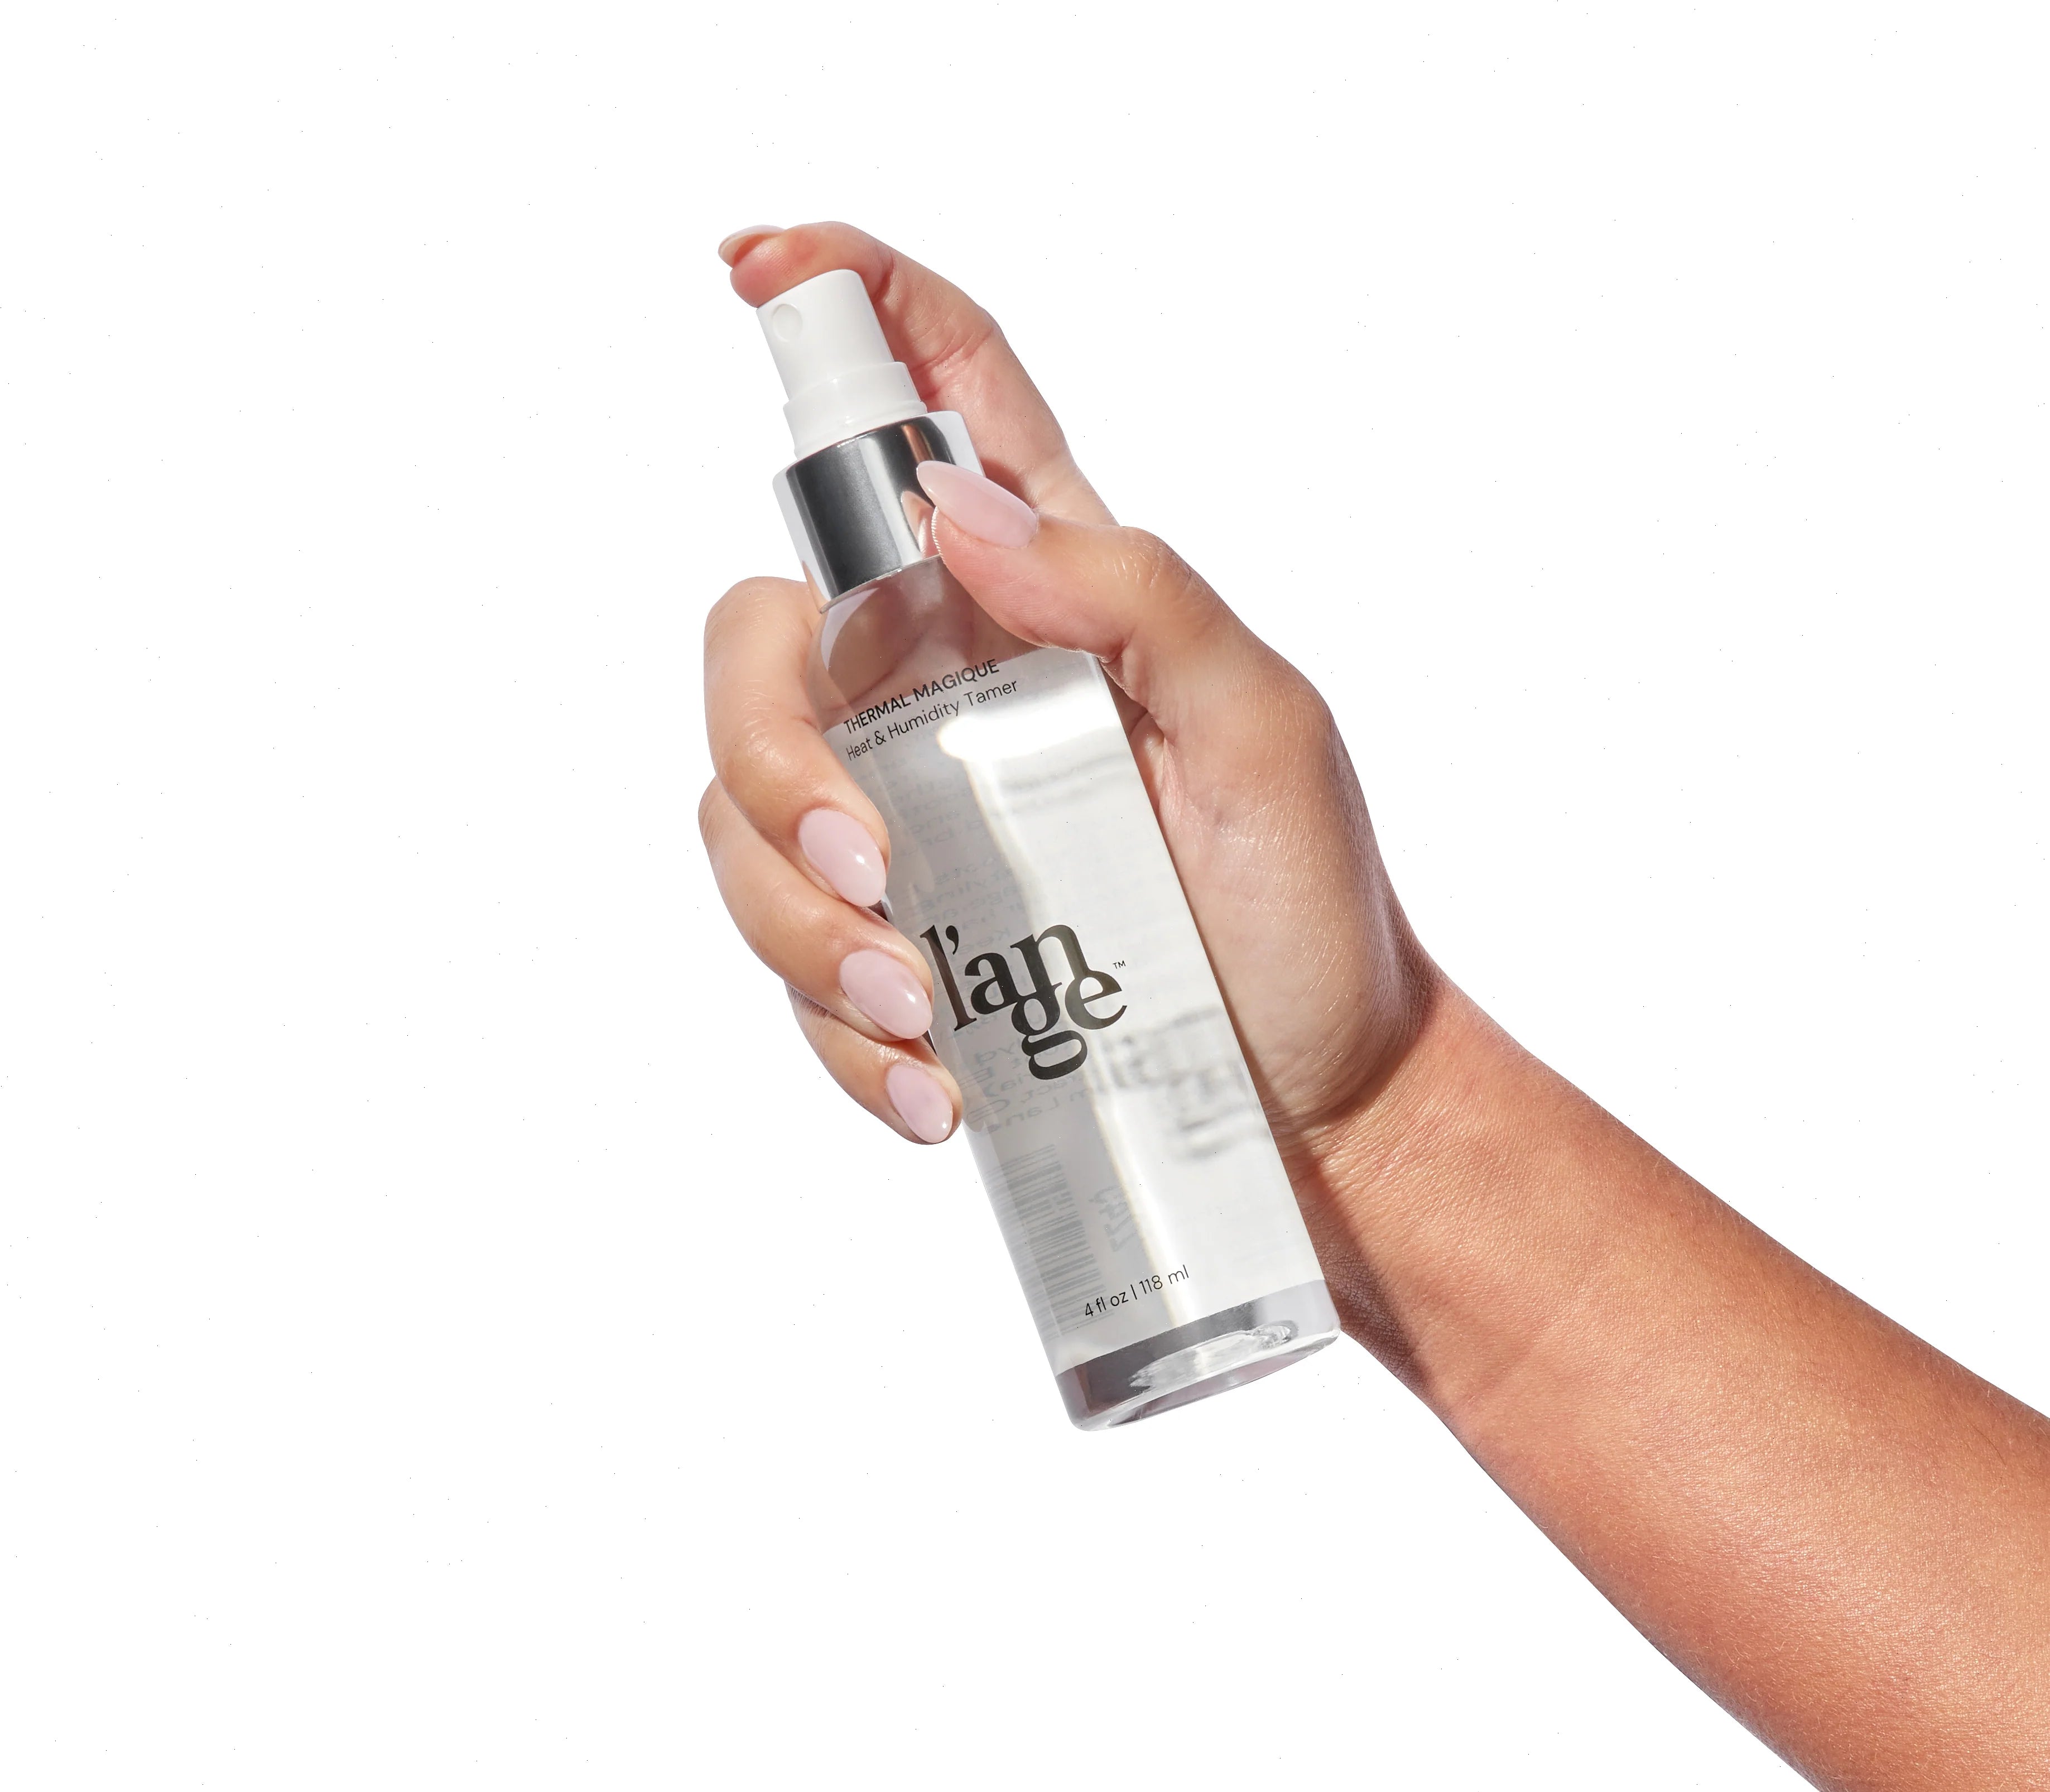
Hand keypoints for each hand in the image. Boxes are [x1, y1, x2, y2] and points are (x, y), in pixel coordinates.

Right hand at [700, 221, 1431, 1175]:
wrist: (1316, 1093)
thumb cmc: (1307, 900)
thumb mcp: (1263, 721)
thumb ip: (1130, 590)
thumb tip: (956, 509)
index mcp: (1046, 596)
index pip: (936, 405)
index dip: (845, 305)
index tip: (755, 266)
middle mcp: (946, 690)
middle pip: (758, 641)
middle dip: (773, 754)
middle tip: (873, 866)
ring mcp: (907, 816)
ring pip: (739, 812)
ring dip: (800, 922)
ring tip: (926, 1008)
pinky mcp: (891, 943)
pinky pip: (789, 965)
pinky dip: (844, 1034)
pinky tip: (938, 1084)